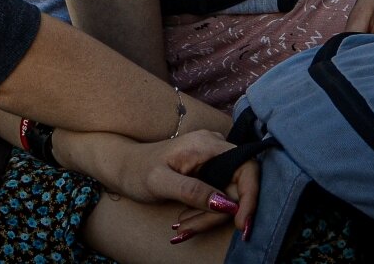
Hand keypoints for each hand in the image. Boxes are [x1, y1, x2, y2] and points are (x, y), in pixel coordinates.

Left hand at [83, 129, 258, 241]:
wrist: (123, 167)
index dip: (250, 196)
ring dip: (207, 218)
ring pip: (227, 198)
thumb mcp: (160, 182)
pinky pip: (218, 198)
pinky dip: (204, 214)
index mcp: (207, 144)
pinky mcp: (210, 172)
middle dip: (217, 215)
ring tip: (181, 228)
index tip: (241, 224)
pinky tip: (186, 222)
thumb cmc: (137, 170)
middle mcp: (215, 148)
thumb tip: (227, 205)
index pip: (247, 167)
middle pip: (237, 188)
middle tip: (189, 229)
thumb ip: (193, 191)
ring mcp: (214, 159)